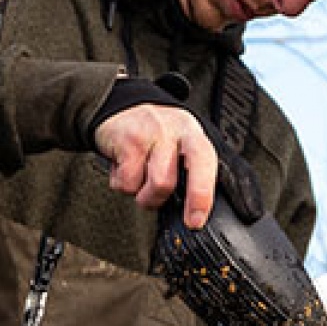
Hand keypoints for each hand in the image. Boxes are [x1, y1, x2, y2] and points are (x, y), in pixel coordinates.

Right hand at [93, 103, 218, 227]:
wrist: (121, 105)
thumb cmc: (156, 133)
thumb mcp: (182, 143)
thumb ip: (193, 169)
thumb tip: (199, 209)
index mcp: (193, 135)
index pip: (205, 162)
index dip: (202, 195)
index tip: (196, 220)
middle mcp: (173, 132)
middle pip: (171, 178)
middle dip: (178, 201)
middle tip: (187, 219)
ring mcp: (149, 135)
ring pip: (153, 185)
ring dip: (147, 197)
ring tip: (144, 185)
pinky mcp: (126, 141)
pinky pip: (126, 182)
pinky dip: (124, 185)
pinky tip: (126, 170)